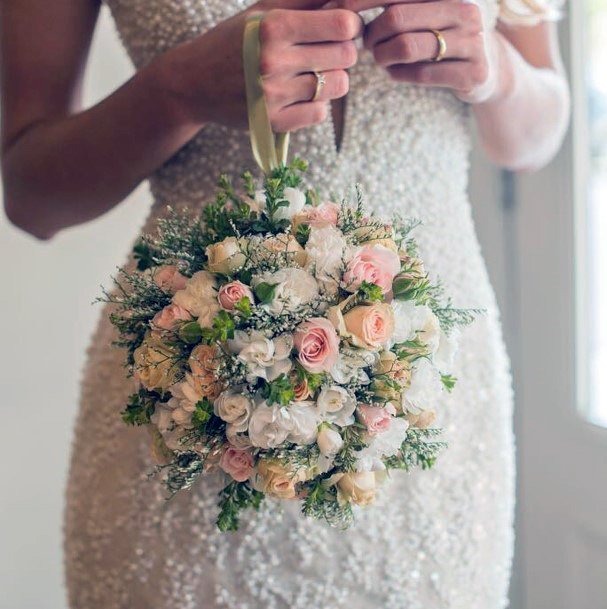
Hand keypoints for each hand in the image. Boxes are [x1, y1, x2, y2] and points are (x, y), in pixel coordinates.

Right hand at [158, 0, 361, 131]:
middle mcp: (274, 61)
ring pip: (337, 86)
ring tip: (314, 73)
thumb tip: (346, 1)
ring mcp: (274, 95)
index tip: (341, 28)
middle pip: (346, 55)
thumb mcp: (264, 11)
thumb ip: (305, 1)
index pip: (343, 24)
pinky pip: (320, 113)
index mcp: (274, 27)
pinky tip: (301, 95)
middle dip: (343, 52)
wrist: (195, 82)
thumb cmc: (235, 40)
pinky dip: (317, 104)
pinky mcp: (273, 123)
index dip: (350, 25)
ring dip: (333, 79)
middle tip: (328, 52)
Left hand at [336, 0, 499, 102]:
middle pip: (396, 17)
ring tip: (380, 58)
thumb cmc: (440, 34)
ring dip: (383, 56)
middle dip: (372, 35)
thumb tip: (338, 2)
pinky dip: (399, 74)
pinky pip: (420, 73)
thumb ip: (394, 3)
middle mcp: (464, 7)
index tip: (333, 9)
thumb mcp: (422, 9)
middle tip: (367, 44)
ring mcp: (472, 40)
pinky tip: (395, 72)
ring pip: (406, 47)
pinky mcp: (473, 72)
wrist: (486, 67)